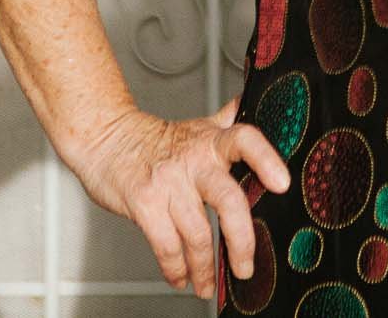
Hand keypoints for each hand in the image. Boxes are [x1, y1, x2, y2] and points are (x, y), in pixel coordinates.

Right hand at [71, 96, 293, 298]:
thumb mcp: (198, 127)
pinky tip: (181, 277)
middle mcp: (193, 161)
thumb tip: (255, 104)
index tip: (282, 184)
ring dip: (205, 268)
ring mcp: (168, 183)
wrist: (105, 139)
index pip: (245, 140)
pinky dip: (176, 268)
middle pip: (228, 199)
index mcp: (211, 142)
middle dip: (241, 241)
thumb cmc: (155, 140)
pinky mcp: (144, 204)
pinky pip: (167, 245)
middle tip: (245, 268)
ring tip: (209, 285)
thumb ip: (228, 122)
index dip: (266, 159)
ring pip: (197, 234)